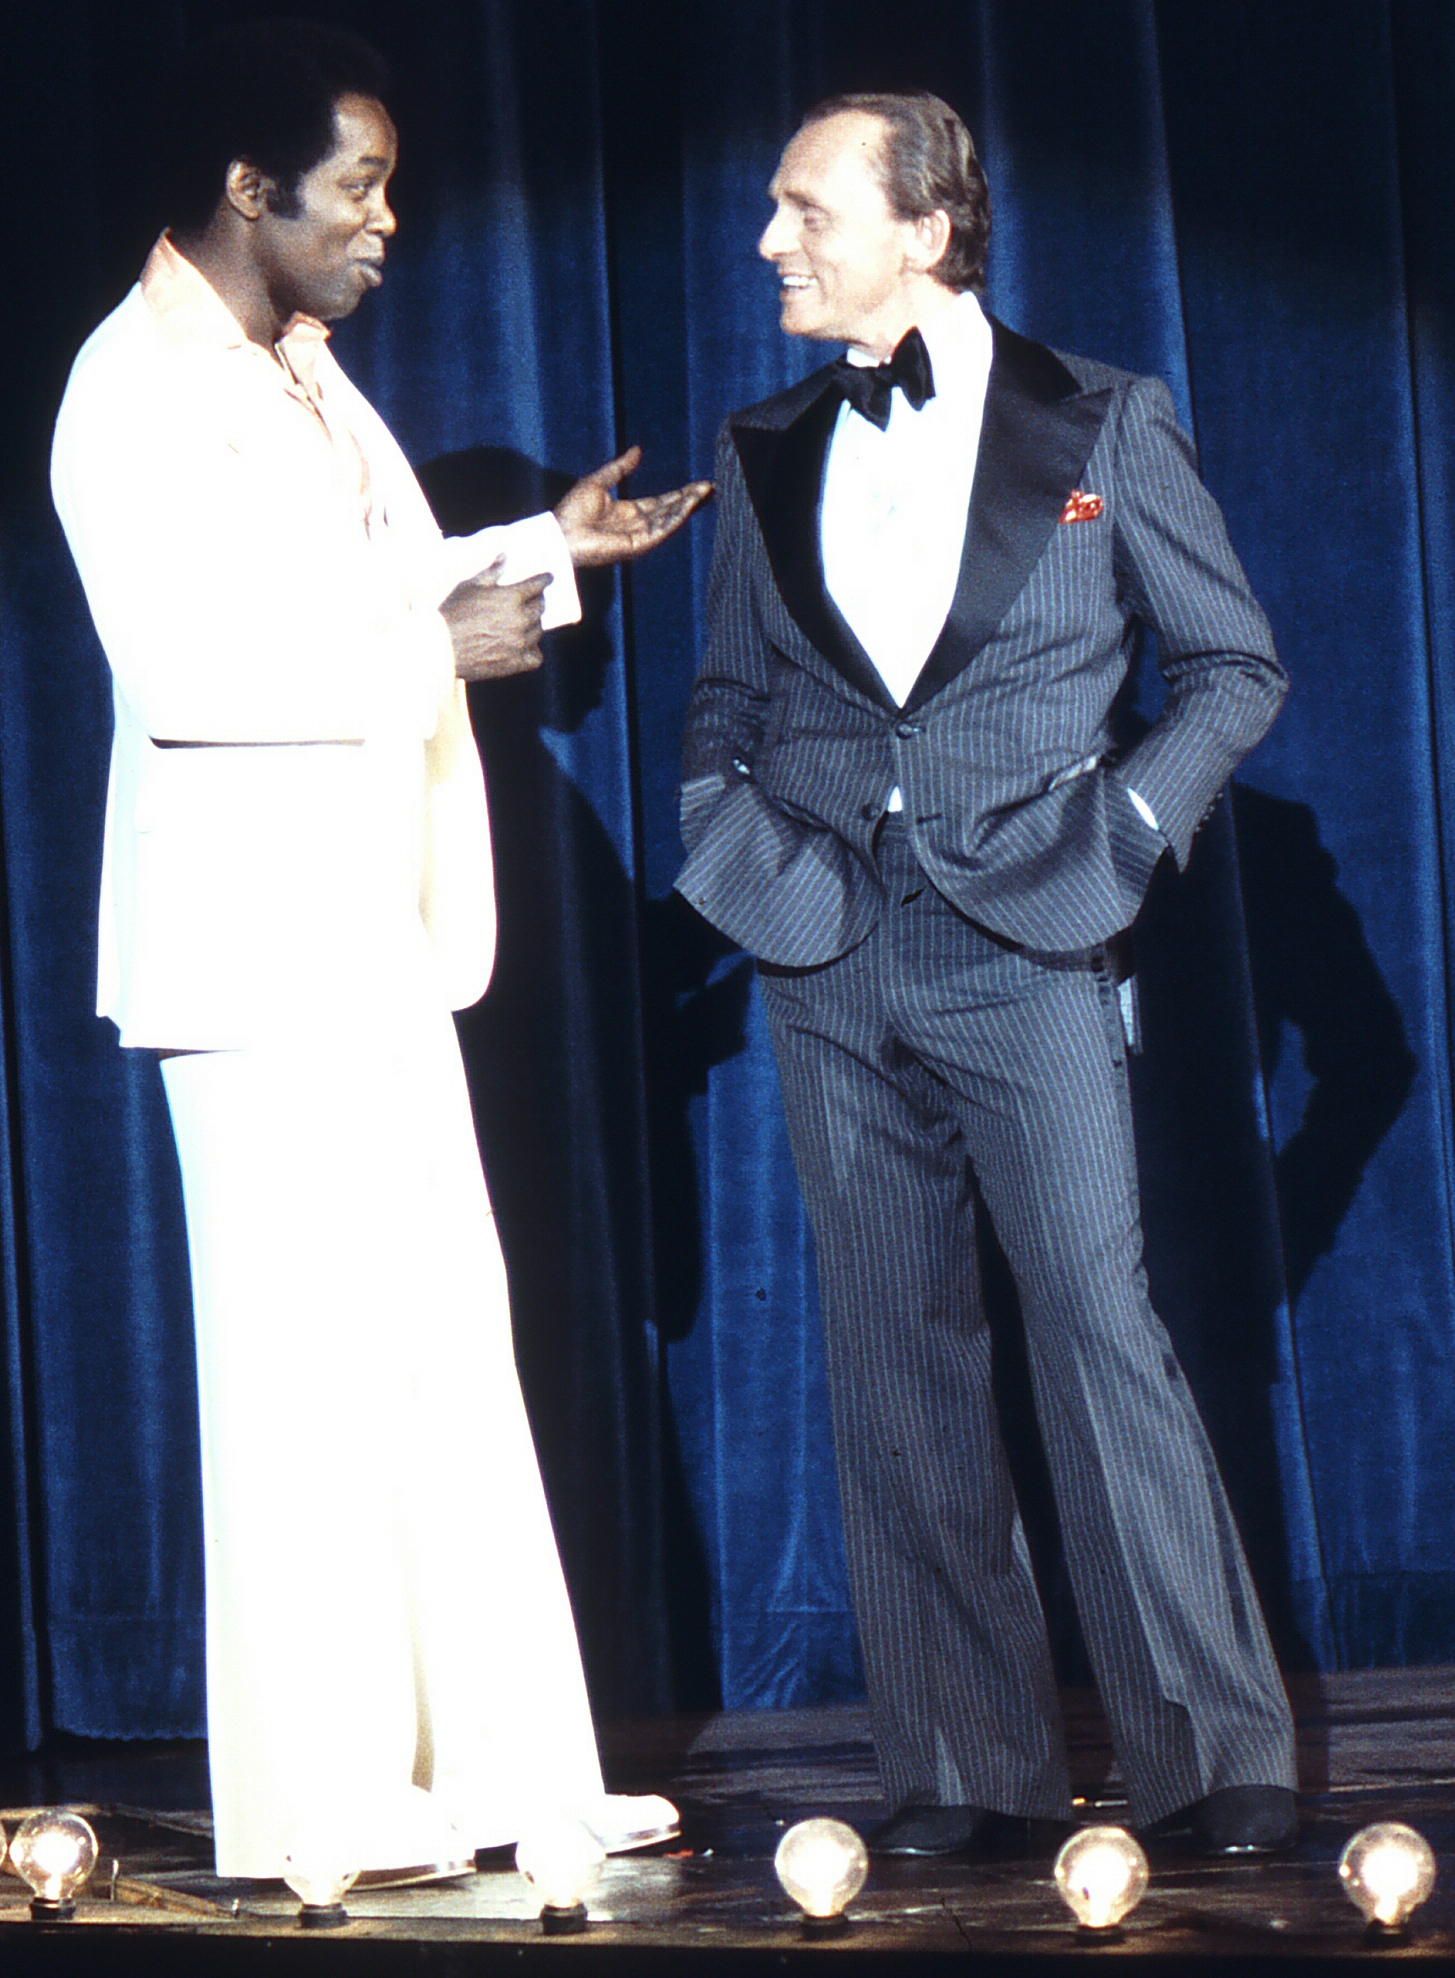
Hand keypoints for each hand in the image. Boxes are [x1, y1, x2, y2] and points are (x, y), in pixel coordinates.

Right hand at [441, 565, 547, 680]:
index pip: (537, 585)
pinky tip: (526, 647)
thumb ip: (491, 572)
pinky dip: (533, 651)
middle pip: (540, 608)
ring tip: (525, 622)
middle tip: (534, 599)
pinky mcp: (514, 663)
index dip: (544, 580)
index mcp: (510, 598)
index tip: (548, 578)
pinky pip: (535, 657)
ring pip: (538, 631)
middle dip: (538, 600)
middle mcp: (519, 620)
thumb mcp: (469, 586)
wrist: (440, 647)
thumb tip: (505, 557)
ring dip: (534, 624)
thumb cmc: (452, 612)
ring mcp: (518, 643)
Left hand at [553, 446, 712, 566]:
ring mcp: (639, 537)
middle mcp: (637, 525)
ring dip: (687, 506)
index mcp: (628, 512)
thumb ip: (620, 467)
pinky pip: (661, 530)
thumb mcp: (599, 480)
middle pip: (670, 510)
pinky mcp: (637, 544)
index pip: (661, 502)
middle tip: (710, 487)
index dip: (680, 493)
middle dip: (690, 499)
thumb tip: (638, 450)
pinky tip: (688, 505)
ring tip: (704, 493)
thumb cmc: (571, 510)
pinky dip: (675, 518)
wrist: (561, 532)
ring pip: (670, 520)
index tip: (698, 485)